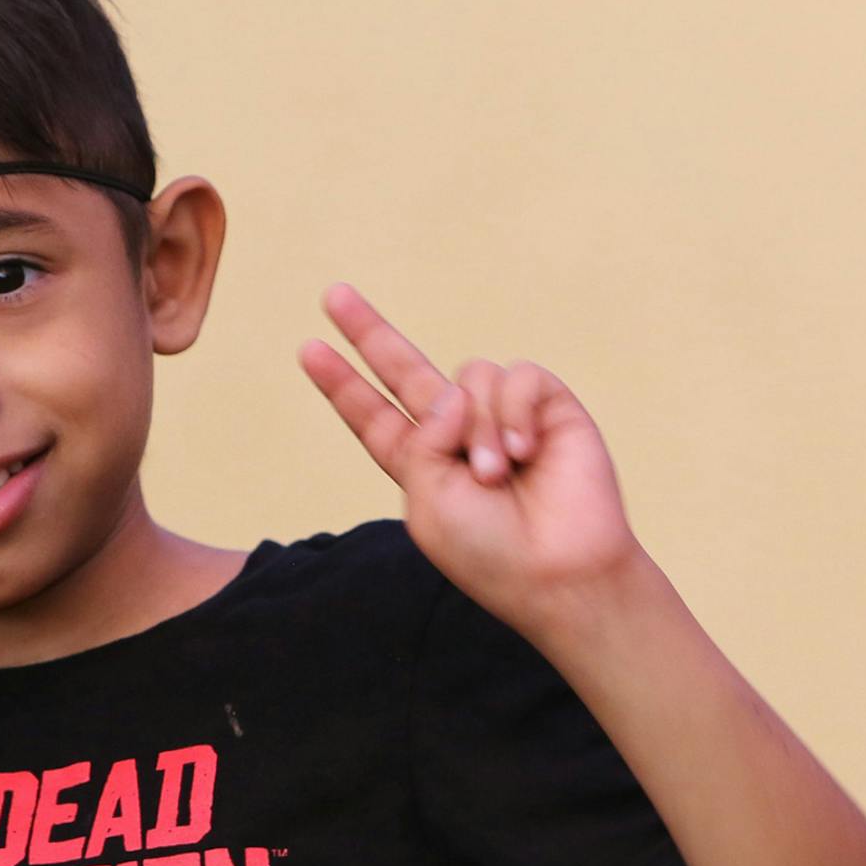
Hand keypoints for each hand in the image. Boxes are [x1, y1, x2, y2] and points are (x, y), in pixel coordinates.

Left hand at [297, 284, 643, 635]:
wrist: (556, 570)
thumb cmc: (488, 550)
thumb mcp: (426, 501)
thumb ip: (420, 440)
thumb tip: (455, 392)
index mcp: (420, 464)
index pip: (374, 416)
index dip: (343, 386)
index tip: (309, 351)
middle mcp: (457, 433)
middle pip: (406, 370)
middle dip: (369, 333)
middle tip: (332, 295)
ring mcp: (501, 416)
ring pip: (469, 377)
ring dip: (478, 427)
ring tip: (496, 475)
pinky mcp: (548, 407)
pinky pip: (517, 377)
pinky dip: (514, 412)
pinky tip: (526, 453)